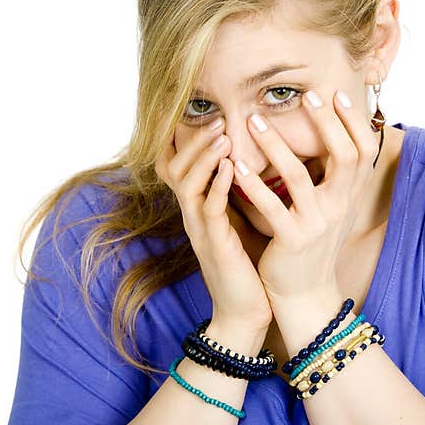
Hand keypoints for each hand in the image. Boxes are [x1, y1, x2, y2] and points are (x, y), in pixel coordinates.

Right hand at [155, 118, 272, 331]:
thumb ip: (238, 190)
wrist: (246, 313)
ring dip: (204, 157)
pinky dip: (218, 185)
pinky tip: (232, 167)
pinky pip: (210, 210)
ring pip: (188, 184)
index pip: (175, 164)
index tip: (197, 110)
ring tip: (222, 135)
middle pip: (174, 167)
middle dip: (193, 140)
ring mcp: (200, 230)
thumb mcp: (240, 220)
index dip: (179, 138)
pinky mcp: (214, 245)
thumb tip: (251, 156)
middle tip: (216, 118)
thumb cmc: (248, 264)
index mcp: (198, 207)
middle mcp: (192, 215)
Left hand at [233, 89, 379, 300]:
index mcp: (350, 196)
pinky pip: (271, 206)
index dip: (354, 122)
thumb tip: (331, 133)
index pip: (364, 151)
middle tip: (306, 98)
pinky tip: (236, 164)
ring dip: (276, 145)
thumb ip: (331, 176)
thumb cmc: (311, 242)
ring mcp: (317, 224)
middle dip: (326, 124)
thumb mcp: (330, 207)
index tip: (337, 94)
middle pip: (344, 157)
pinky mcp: (292, 240)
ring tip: (254, 121)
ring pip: (299, 176)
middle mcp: (340, 207)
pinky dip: (252, 183)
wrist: (303, 293)